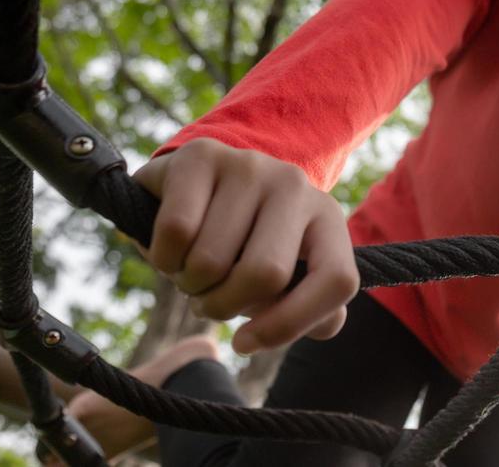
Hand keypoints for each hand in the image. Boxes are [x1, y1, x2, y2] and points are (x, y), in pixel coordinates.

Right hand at [133, 137, 359, 354]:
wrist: (191, 185)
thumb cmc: (240, 244)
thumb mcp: (280, 276)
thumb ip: (308, 306)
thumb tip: (325, 325)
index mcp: (326, 218)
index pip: (337, 281)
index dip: (291, 324)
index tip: (244, 343)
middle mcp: (294, 185)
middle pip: (265, 274)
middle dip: (221, 305)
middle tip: (207, 297)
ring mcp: (250, 165)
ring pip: (210, 260)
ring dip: (188, 282)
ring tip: (190, 265)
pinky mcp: (201, 155)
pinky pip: (176, 232)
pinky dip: (161, 257)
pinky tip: (168, 246)